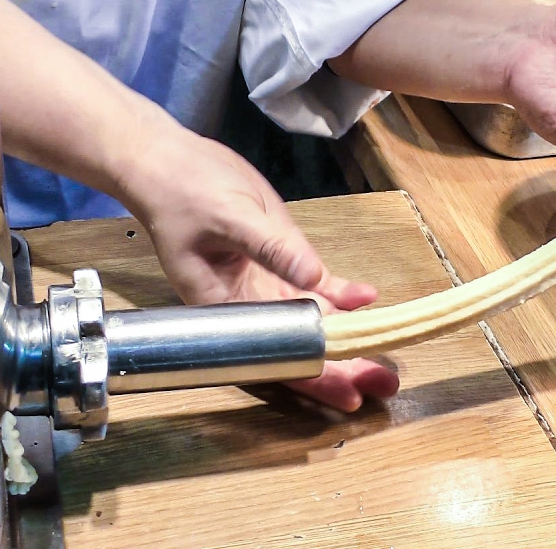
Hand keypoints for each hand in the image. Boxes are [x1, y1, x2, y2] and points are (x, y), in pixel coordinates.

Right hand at [118, 125, 398, 411]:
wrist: (168, 162)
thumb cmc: (185, 190)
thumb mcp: (231, 217)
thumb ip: (274, 249)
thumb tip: (315, 278)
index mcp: (223, 307)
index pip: (274, 354)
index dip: (313, 375)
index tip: (349, 393)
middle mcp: (245, 305)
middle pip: (296, 346)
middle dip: (342, 366)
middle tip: (384, 383)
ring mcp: (262, 284)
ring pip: (309, 323)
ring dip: (348, 340)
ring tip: (386, 365)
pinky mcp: (276, 261)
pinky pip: (312, 287)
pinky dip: (341, 296)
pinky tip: (368, 299)